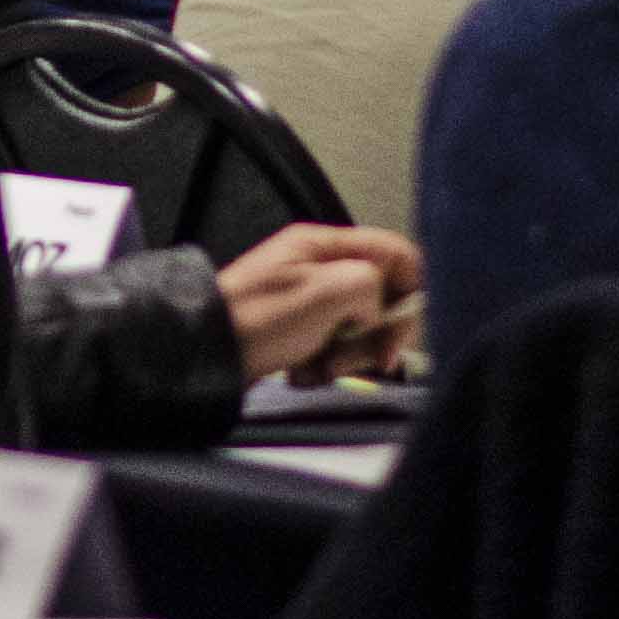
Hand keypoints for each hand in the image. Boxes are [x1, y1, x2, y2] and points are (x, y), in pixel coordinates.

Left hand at [218, 224, 422, 384]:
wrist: (207, 354)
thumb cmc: (255, 318)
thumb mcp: (324, 291)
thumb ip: (369, 285)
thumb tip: (379, 307)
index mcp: (324, 246)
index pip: (395, 254)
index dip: (410, 290)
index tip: (402, 326)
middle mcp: (321, 269)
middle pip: (383, 299)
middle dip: (376, 335)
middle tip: (359, 357)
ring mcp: (311, 303)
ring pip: (361, 332)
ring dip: (348, 356)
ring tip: (319, 364)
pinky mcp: (302, 334)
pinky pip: (336, 352)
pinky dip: (324, 367)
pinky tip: (301, 371)